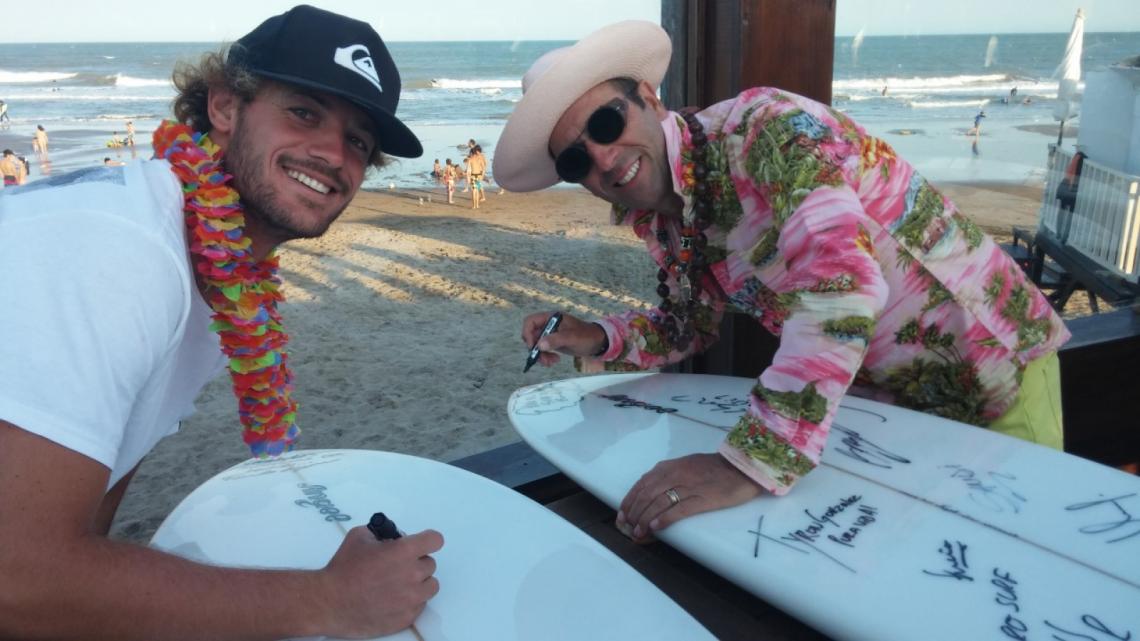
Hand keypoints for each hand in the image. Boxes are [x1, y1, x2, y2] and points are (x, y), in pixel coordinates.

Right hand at [319, 527, 443, 637]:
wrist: (330, 603)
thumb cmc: (343, 569)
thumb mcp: (359, 537)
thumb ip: (380, 533)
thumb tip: (391, 537)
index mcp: (404, 552)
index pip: (435, 540)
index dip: (427, 540)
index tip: (421, 543)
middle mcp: (413, 575)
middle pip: (430, 564)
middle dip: (416, 562)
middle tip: (397, 566)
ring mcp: (411, 599)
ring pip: (430, 586)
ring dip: (418, 582)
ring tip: (398, 583)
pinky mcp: (407, 617)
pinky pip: (419, 605)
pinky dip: (410, 601)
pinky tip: (392, 599)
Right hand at [520, 311, 605, 367]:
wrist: (598, 342)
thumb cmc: (587, 336)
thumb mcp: (572, 338)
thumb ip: (556, 340)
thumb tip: (539, 345)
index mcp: (552, 318)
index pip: (530, 321)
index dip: (527, 333)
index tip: (533, 346)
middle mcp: (549, 324)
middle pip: (531, 334)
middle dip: (534, 348)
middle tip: (542, 358)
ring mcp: (551, 334)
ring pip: (536, 344)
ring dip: (540, 355)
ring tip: (551, 362)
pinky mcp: (553, 342)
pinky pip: (542, 350)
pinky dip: (545, 357)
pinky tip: (554, 361)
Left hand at [616, 454, 761, 542]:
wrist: (741, 467)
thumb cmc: (713, 468)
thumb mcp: (685, 465)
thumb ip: (667, 475)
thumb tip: (649, 493)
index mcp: (669, 467)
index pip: (641, 484)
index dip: (629, 500)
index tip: (622, 514)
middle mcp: (675, 474)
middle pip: (647, 495)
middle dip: (634, 512)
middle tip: (628, 527)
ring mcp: (689, 486)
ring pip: (659, 503)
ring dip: (645, 519)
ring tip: (639, 532)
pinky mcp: (703, 498)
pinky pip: (679, 509)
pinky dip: (664, 518)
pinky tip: (656, 527)